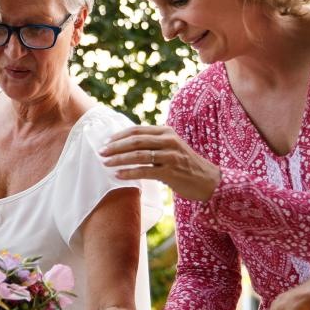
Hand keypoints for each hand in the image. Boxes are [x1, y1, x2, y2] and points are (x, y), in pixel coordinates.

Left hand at [101, 125, 222, 201]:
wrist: (208, 180)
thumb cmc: (185, 164)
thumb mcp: (171, 147)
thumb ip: (153, 143)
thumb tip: (125, 144)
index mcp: (166, 132)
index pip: (137, 130)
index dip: (119, 136)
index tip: (105, 141)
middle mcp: (169, 141)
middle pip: (136, 140)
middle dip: (116, 147)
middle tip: (101, 152)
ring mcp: (171, 156)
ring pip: (139, 155)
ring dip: (119, 159)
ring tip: (106, 163)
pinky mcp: (171, 172)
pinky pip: (145, 171)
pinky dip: (130, 172)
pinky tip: (118, 175)